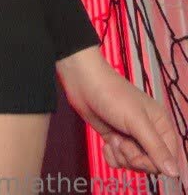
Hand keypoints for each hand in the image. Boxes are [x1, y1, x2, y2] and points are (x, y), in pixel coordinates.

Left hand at [56, 46, 180, 177]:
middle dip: (134, 158)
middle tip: (122, 142)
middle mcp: (149, 132)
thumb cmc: (112, 95)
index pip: (169, 158)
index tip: (138, 157)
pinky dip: (112, 157)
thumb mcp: (136, 121)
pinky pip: (120, 161)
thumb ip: (155, 147)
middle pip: (150, 164)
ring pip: (134, 164)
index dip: (154, 163)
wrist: (82, 81)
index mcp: (161, 125)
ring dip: (121, 156)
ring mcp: (131, 136)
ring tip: (114, 138)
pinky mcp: (116, 139)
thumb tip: (174, 173)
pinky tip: (107, 144)